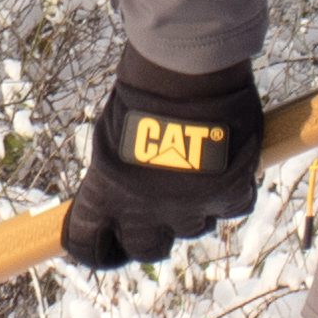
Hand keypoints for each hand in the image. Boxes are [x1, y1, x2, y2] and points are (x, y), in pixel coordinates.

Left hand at [64, 54, 262, 266]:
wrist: (188, 69)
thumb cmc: (144, 87)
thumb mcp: (112, 132)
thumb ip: (116, 171)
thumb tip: (119, 192)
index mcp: (104, 192)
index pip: (85, 240)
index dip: (94, 247)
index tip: (103, 245)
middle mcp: (142, 209)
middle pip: (144, 249)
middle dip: (151, 236)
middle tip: (159, 216)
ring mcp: (188, 207)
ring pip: (192, 229)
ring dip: (193, 209)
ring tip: (197, 173)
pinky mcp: (227, 196)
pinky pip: (231, 209)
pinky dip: (232, 193)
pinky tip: (229, 167)